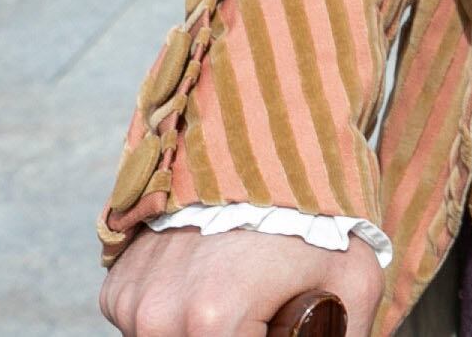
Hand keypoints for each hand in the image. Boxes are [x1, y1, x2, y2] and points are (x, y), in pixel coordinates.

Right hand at [99, 223, 379, 336]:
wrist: (268, 153)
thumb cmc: (317, 219)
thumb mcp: (354, 282)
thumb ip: (350, 333)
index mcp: (210, 321)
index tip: (281, 324)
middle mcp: (158, 315)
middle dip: (235, 334)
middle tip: (261, 311)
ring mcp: (132, 298)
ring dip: (200, 329)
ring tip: (239, 296)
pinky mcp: (117, 285)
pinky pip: (142, 322)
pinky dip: (172, 314)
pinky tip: (205, 286)